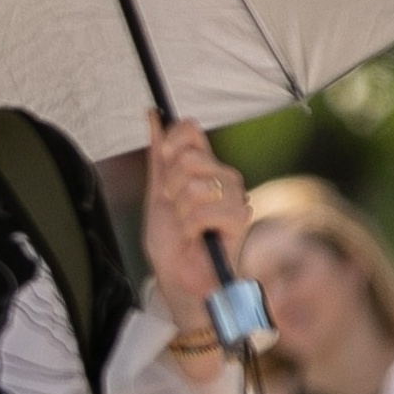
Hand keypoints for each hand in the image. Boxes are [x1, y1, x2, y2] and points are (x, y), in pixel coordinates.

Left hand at [142, 113, 254, 333]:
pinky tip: (197, 238)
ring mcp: (236, 196)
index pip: (190, 130)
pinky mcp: (241, 218)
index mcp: (205, 167)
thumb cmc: (172, 242)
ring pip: (194, 185)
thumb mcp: (156, 193)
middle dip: (170, 189)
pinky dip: (191, 228)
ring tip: (187, 228)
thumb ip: (158, 155)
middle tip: (177, 211)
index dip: (170, 144)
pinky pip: (204, 210)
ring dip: (181, 212)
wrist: (178, 278)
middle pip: (188, 158)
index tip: (164, 165)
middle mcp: (224, 177)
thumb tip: (152, 115)